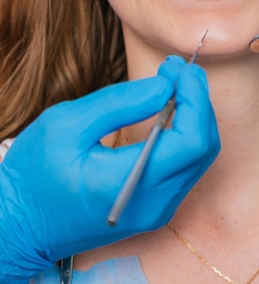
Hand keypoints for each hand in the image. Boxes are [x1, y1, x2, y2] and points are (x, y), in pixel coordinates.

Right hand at [0, 57, 219, 281]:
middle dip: (197, 100)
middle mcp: (153, 204)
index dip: (194, 98)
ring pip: (199, 157)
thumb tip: (165, 86)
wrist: (19, 226)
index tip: (178, 68)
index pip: (192, 141)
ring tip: (171, 82)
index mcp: (130, 185)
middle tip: (174, 69)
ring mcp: (156, 210)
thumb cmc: (33, 175)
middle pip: (203, 147)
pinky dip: (184, 132)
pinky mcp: (153, 207)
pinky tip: (167, 108)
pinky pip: (185, 166)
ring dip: (193, 114)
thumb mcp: (66, 125)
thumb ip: (120, 104)